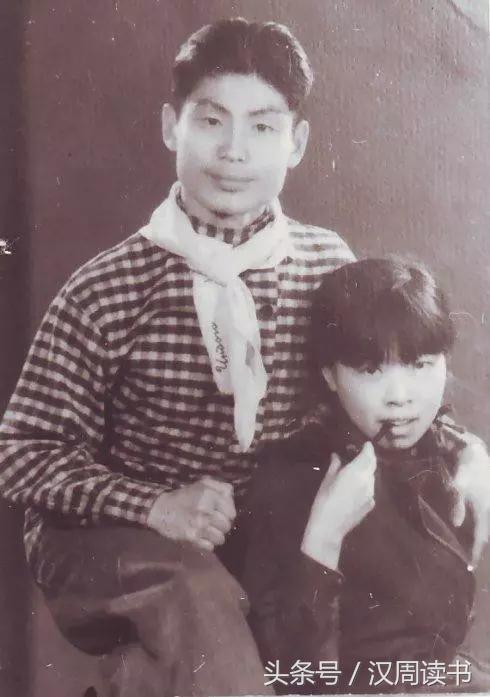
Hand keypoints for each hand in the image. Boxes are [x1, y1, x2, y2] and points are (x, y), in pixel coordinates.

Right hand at [147, 476, 235, 550]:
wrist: (161, 509)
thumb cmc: (185, 496)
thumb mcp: (203, 484)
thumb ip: (221, 488)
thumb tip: (232, 498)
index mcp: (208, 495)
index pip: (231, 512)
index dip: (228, 514)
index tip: (221, 513)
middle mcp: (205, 510)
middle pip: (226, 526)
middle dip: (221, 525)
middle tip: (213, 523)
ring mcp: (198, 526)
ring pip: (220, 538)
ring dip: (215, 536)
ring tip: (208, 531)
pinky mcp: (191, 539)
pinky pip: (209, 547)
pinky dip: (207, 544)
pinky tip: (201, 537)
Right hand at [301, 442, 376, 569]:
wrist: (329, 528)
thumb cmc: (324, 501)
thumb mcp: (327, 480)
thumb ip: (335, 466)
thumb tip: (337, 456)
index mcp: (355, 472)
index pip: (368, 455)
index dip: (368, 448)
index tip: (366, 444)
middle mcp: (367, 481)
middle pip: (373, 465)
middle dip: (369, 458)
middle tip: (361, 454)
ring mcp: (371, 493)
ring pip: (372, 477)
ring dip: (367, 471)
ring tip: (357, 470)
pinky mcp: (371, 504)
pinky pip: (370, 489)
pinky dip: (366, 484)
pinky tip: (356, 487)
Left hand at [452, 440, 489, 565]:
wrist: (476, 454)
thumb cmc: (466, 470)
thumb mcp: (459, 486)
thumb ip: (457, 504)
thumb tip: (456, 524)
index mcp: (484, 510)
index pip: (481, 537)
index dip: (476, 553)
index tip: (471, 567)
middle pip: (486, 534)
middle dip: (480, 547)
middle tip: (472, 559)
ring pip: (487, 526)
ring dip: (482, 536)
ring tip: (474, 548)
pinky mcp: (487, 500)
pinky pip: (485, 518)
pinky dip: (483, 526)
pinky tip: (477, 527)